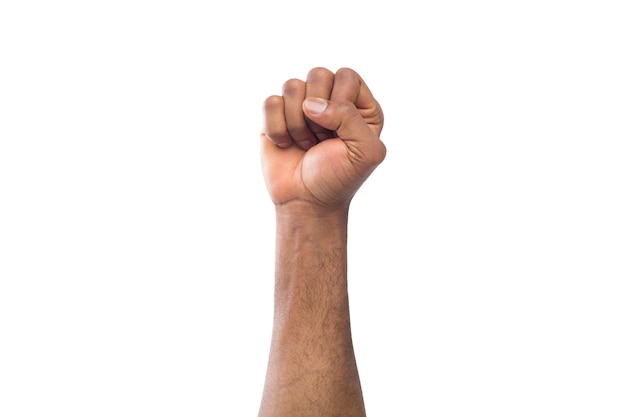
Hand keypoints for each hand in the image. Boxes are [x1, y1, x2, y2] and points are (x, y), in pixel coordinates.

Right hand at [261, 67, 385, 212]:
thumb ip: (350, 117)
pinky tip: (286, 144)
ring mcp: (302, 106)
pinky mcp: (276, 116)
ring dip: (297, 123)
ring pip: (292, 86)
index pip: (347, 76)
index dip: (340, 101)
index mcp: (360, 106)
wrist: (306, 202)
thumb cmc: (339, 179)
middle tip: (322, 139)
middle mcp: (331, 100)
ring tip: (306, 143)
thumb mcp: (364, 152)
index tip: (339, 133)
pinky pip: (270, 102)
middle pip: (318, 74)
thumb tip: (310, 103)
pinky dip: (277, 128)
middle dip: (317, 114)